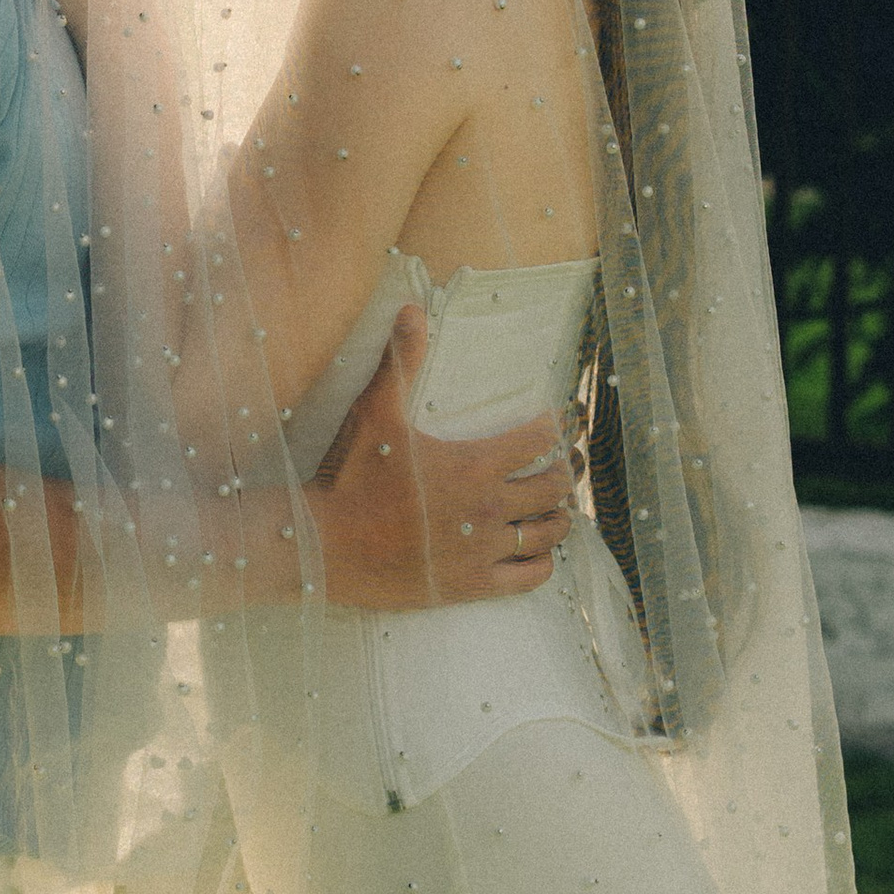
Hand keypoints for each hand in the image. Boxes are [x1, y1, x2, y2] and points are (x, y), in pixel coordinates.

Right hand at [308, 307, 577, 613]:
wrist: (323, 543)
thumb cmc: (351, 475)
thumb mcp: (376, 411)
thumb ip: (400, 361)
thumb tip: (412, 309)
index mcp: (474, 463)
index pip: (541, 439)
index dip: (557, 426)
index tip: (562, 419)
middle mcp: (488, 507)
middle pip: (554, 486)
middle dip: (567, 470)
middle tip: (570, 462)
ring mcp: (482, 550)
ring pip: (548, 532)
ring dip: (560, 517)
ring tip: (559, 507)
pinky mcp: (471, 585)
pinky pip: (529, 578)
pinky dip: (542, 563)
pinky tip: (538, 553)